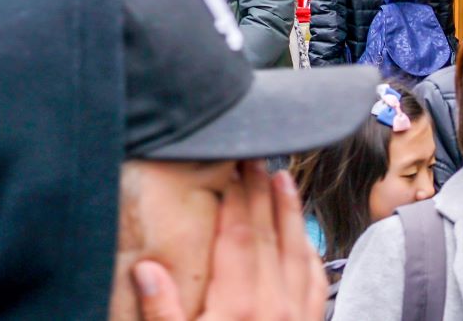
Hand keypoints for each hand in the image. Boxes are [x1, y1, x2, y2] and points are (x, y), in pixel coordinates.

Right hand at [131, 168, 326, 320]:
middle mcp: (273, 307)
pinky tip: (304, 239)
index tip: (231, 168)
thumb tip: (146, 269)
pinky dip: (310, 254)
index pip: (238, 237)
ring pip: (298, 253)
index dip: (236, 198)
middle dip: (262, 193)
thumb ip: (161, 311)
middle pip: (269, 236)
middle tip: (256, 158)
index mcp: (237, 308)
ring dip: (291, 213)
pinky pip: (315, 283)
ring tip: (285, 180)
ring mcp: (296, 318)